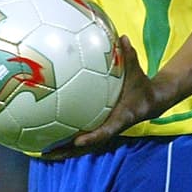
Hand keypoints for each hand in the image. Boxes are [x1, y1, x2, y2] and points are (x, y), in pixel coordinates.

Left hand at [56, 35, 155, 153]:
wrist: (151, 101)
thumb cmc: (141, 86)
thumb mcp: (137, 71)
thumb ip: (129, 56)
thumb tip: (122, 37)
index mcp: (121, 118)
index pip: (107, 131)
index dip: (93, 137)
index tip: (78, 140)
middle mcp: (110, 128)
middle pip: (87, 146)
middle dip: (67, 152)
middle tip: (47, 154)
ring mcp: (103, 131)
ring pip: (81, 147)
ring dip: (62, 151)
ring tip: (40, 153)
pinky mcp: (99, 129)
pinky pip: (80, 138)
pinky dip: (65, 141)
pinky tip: (47, 139)